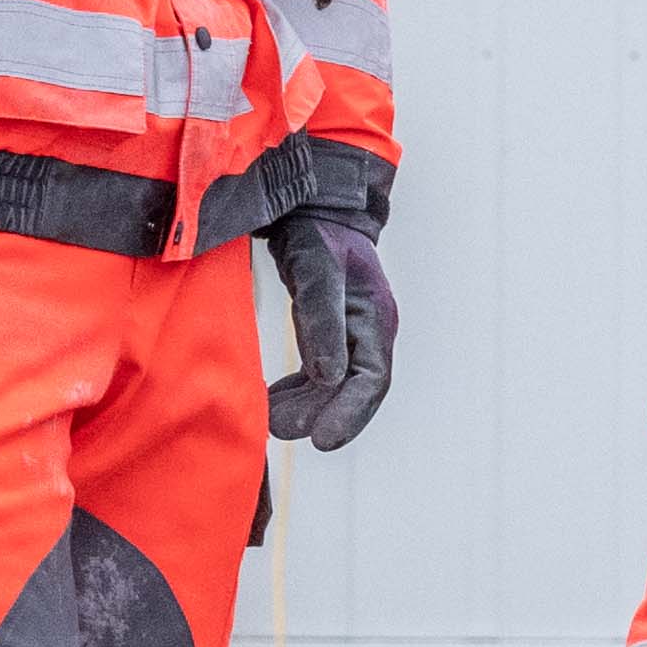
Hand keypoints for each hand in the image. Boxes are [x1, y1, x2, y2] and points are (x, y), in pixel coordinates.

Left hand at [266, 211, 395, 451]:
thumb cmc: (317, 233)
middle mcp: (370, 331)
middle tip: (279, 429)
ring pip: (335, 385)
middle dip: (319, 414)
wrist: (312, 204)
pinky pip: (320, 372)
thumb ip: (322, 322)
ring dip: (306, 406)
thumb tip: (329, 376)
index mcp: (376, 320)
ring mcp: (352, 332)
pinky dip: (299, 390)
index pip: (371, 380)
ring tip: (271, 420)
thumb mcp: (316, 272)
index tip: (321, 441)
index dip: (349, 414)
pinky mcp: (332, 330)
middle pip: (353, 389)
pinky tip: (274, 400)